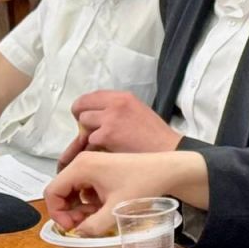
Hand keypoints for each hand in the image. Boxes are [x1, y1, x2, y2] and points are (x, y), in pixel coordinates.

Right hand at [45, 151, 171, 236]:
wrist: (165, 170)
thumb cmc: (143, 183)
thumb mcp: (115, 210)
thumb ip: (93, 226)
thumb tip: (78, 234)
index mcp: (82, 167)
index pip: (52, 191)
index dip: (56, 212)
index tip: (70, 226)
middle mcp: (83, 162)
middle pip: (61, 190)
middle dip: (68, 211)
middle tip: (83, 225)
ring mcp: (92, 164)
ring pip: (72, 190)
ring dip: (78, 207)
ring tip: (95, 217)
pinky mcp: (100, 168)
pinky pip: (84, 187)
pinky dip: (88, 200)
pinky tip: (103, 208)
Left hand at [66, 90, 181, 157]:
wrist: (168, 151)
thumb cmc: (155, 137)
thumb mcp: (137, 112)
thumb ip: (117, 110)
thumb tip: (97, 116)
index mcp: (123, 97)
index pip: (93, 95)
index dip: (84, 106)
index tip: (85, 115)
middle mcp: (115, 103)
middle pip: (82, 106)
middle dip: (81, 119)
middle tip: (86, 130)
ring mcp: (110, 119)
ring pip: (84, 123)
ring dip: (89, 134)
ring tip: (101, 143)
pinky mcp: (106, 135)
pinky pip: (90, 141)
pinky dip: (95, 148)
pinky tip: (107, 152)